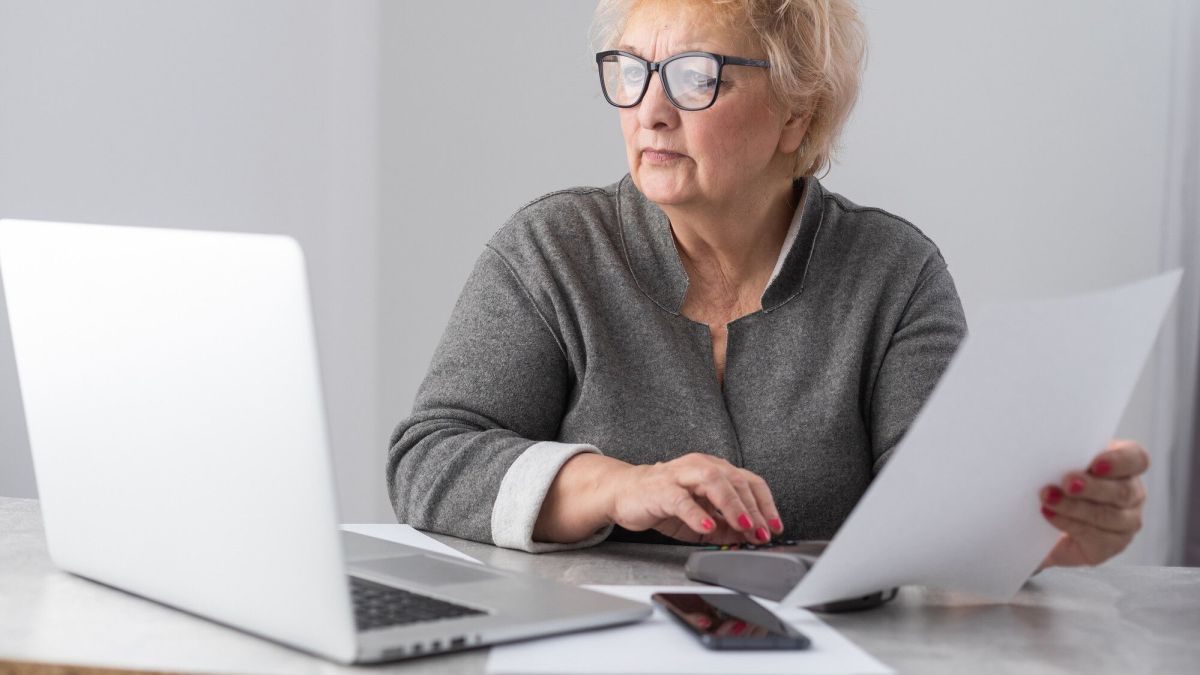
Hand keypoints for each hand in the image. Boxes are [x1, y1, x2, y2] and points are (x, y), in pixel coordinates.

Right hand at [609, 452, 783, 543]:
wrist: (624, 493)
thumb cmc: (664, 502)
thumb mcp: (702, 519)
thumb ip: (725, 527)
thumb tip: (750, 538)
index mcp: (715, 470)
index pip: (749, 481)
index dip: (766, 504)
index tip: (775, 527)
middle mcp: (701, 466)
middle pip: (736, 481)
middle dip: (754, 509)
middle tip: (763, 533)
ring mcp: (680, 476)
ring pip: (714, 482)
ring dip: (733, 505)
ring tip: (744, 526)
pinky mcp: (661, 489)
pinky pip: (682, 499)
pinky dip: (697, 513)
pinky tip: (708, 525)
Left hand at [1039, 439, 1147, 567]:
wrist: (1040, 521)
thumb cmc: (1055, 481)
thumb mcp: (1061, 461)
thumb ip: (1065, 453)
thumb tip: (1044, 444)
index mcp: (1125, 466)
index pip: (1137, 458)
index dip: (1119, 461)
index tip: (1094, 463)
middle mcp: (1132, 494)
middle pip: (1123, 491)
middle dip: (1092, 487)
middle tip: (1066, 482)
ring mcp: (1126, 522)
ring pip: (1109, 516)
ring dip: (1075, 507)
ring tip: (1048, 499)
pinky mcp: (1111, 545)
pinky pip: (1097, 537)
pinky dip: (1069, 524)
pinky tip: (1050, 515)